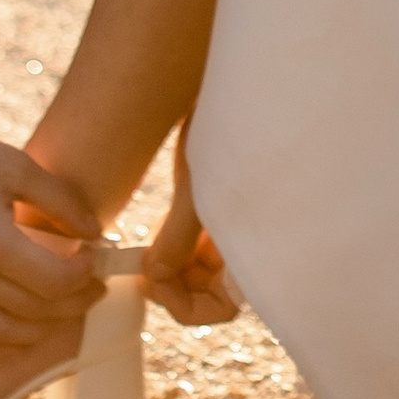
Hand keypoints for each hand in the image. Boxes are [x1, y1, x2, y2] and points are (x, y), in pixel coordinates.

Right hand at [0, 61, 98, 354]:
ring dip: (40, 328)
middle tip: (94, 285)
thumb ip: (61, 202)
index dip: (85, 274)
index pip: (55, 282)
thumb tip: (95, 232)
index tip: (94, 256)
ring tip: (62, 307)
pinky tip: (18, 323)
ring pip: (2, 335)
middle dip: (74, 302)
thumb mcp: (15, 164)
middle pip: (35, 312)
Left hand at [143, 144, 239, 328]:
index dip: (182, 304)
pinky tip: (164, 221)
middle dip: (174, 281)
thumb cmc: (228, 135)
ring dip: (174, 262)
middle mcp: (252, 246)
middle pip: (209, 292)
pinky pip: (204, 245)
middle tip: (142, 260)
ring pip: (203, 271)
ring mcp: (240, 231)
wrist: (241, 90)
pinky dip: (180, 242)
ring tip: (152, 237)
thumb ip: (177, 242)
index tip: (150, 277)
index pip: (220, 309)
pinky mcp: (230, 214)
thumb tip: (153, 277)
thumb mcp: (196, 191)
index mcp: (256, 248)